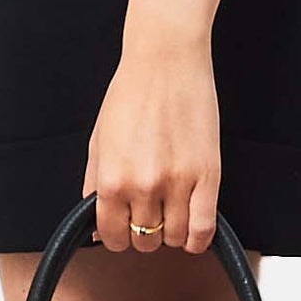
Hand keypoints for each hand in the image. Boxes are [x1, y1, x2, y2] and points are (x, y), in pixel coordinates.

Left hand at [84, 30, 220, 253]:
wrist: (165, 60)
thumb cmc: (130, 94)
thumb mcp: (98, 141)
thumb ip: (92, 187)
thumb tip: (94, 230)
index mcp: (110, 179)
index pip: (112, 236)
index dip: (117, 236)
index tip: (124, 227)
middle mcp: (142, 186)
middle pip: (145, 240)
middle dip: (144, 231)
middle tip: (149, 212)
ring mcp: (177, 182)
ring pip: (174, 237)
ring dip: (171, 232)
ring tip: (171, 211)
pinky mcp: (208, 176)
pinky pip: (203, 228)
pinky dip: (197, 237)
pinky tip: (192, 228)